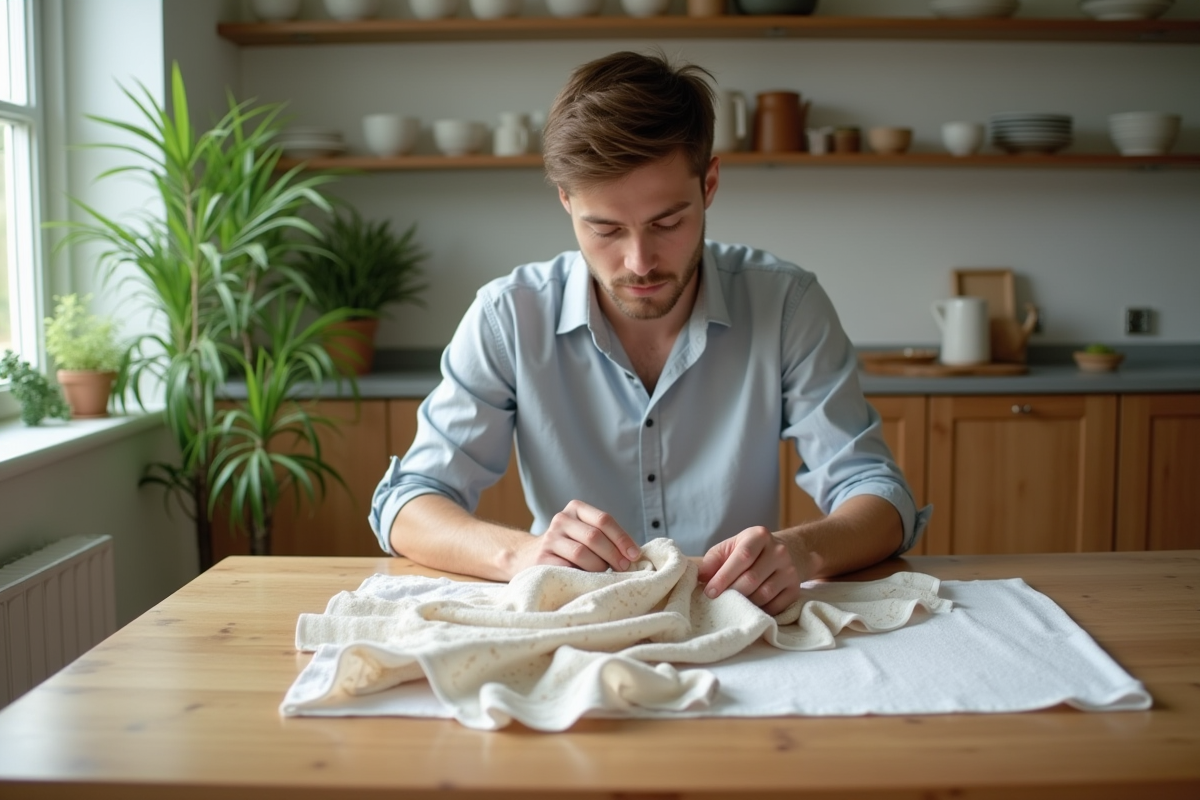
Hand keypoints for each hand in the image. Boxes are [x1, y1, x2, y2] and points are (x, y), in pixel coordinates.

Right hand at [514, 499, 641, 574]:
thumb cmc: (569, 548)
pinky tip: (588, 580)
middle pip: (594, 536)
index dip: (622, 538)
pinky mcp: (541, 559)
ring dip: (599, 567)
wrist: (527, 557)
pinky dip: (583, 576)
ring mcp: (549, 539)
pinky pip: (568, 569)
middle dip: (614, 554)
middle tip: (624, 568)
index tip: (635, 555)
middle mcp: (561, 520)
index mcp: (576, 509)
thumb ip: (606, 538)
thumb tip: (635, 555)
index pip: (604, 520)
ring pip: (582, 553)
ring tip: (603, 574)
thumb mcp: (585, 534)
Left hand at [698, 526, 802, 615]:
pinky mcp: (795, 588)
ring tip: (733, 604)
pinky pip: (775, 606)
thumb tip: (701, 578)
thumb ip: (712, 560)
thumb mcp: (729, 548)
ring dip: (745, 603)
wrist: (780, 553)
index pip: (742, 557)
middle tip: (719, 601)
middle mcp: (778, 551)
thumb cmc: (747, 551)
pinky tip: (750, 607)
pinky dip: (760, 610)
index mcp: (759, 536)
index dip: (724, 576)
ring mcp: (789, 570)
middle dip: (732, 592)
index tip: (710, 592)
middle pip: (753, 578)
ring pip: (764, 594)